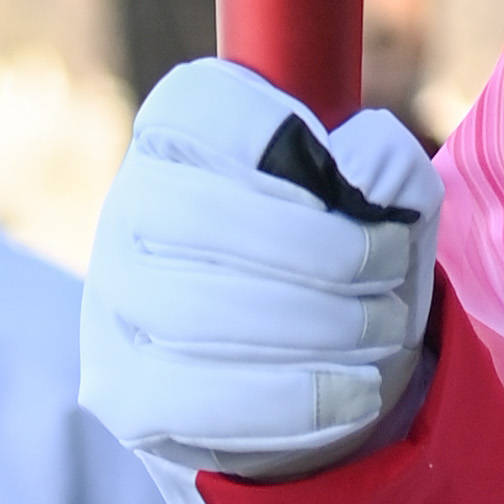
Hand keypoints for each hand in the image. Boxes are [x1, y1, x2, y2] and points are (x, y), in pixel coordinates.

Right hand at [80, 54, 438, 477]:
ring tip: (381, 330)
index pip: (202, 106)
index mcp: (181, 133)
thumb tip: (364, 169)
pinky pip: (197, 397)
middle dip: (325, 253)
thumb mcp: (388, 202)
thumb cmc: (347, 262)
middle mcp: (130, 207)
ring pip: (199, 311)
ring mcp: (113, 302)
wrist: (314, 372)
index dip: (282, 138)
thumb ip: (389, 167)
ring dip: (320, 326)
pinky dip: (296, 396)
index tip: (357, 186)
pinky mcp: (120, 390)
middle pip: (205, 218)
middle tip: (389, 271)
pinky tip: (357, 390)